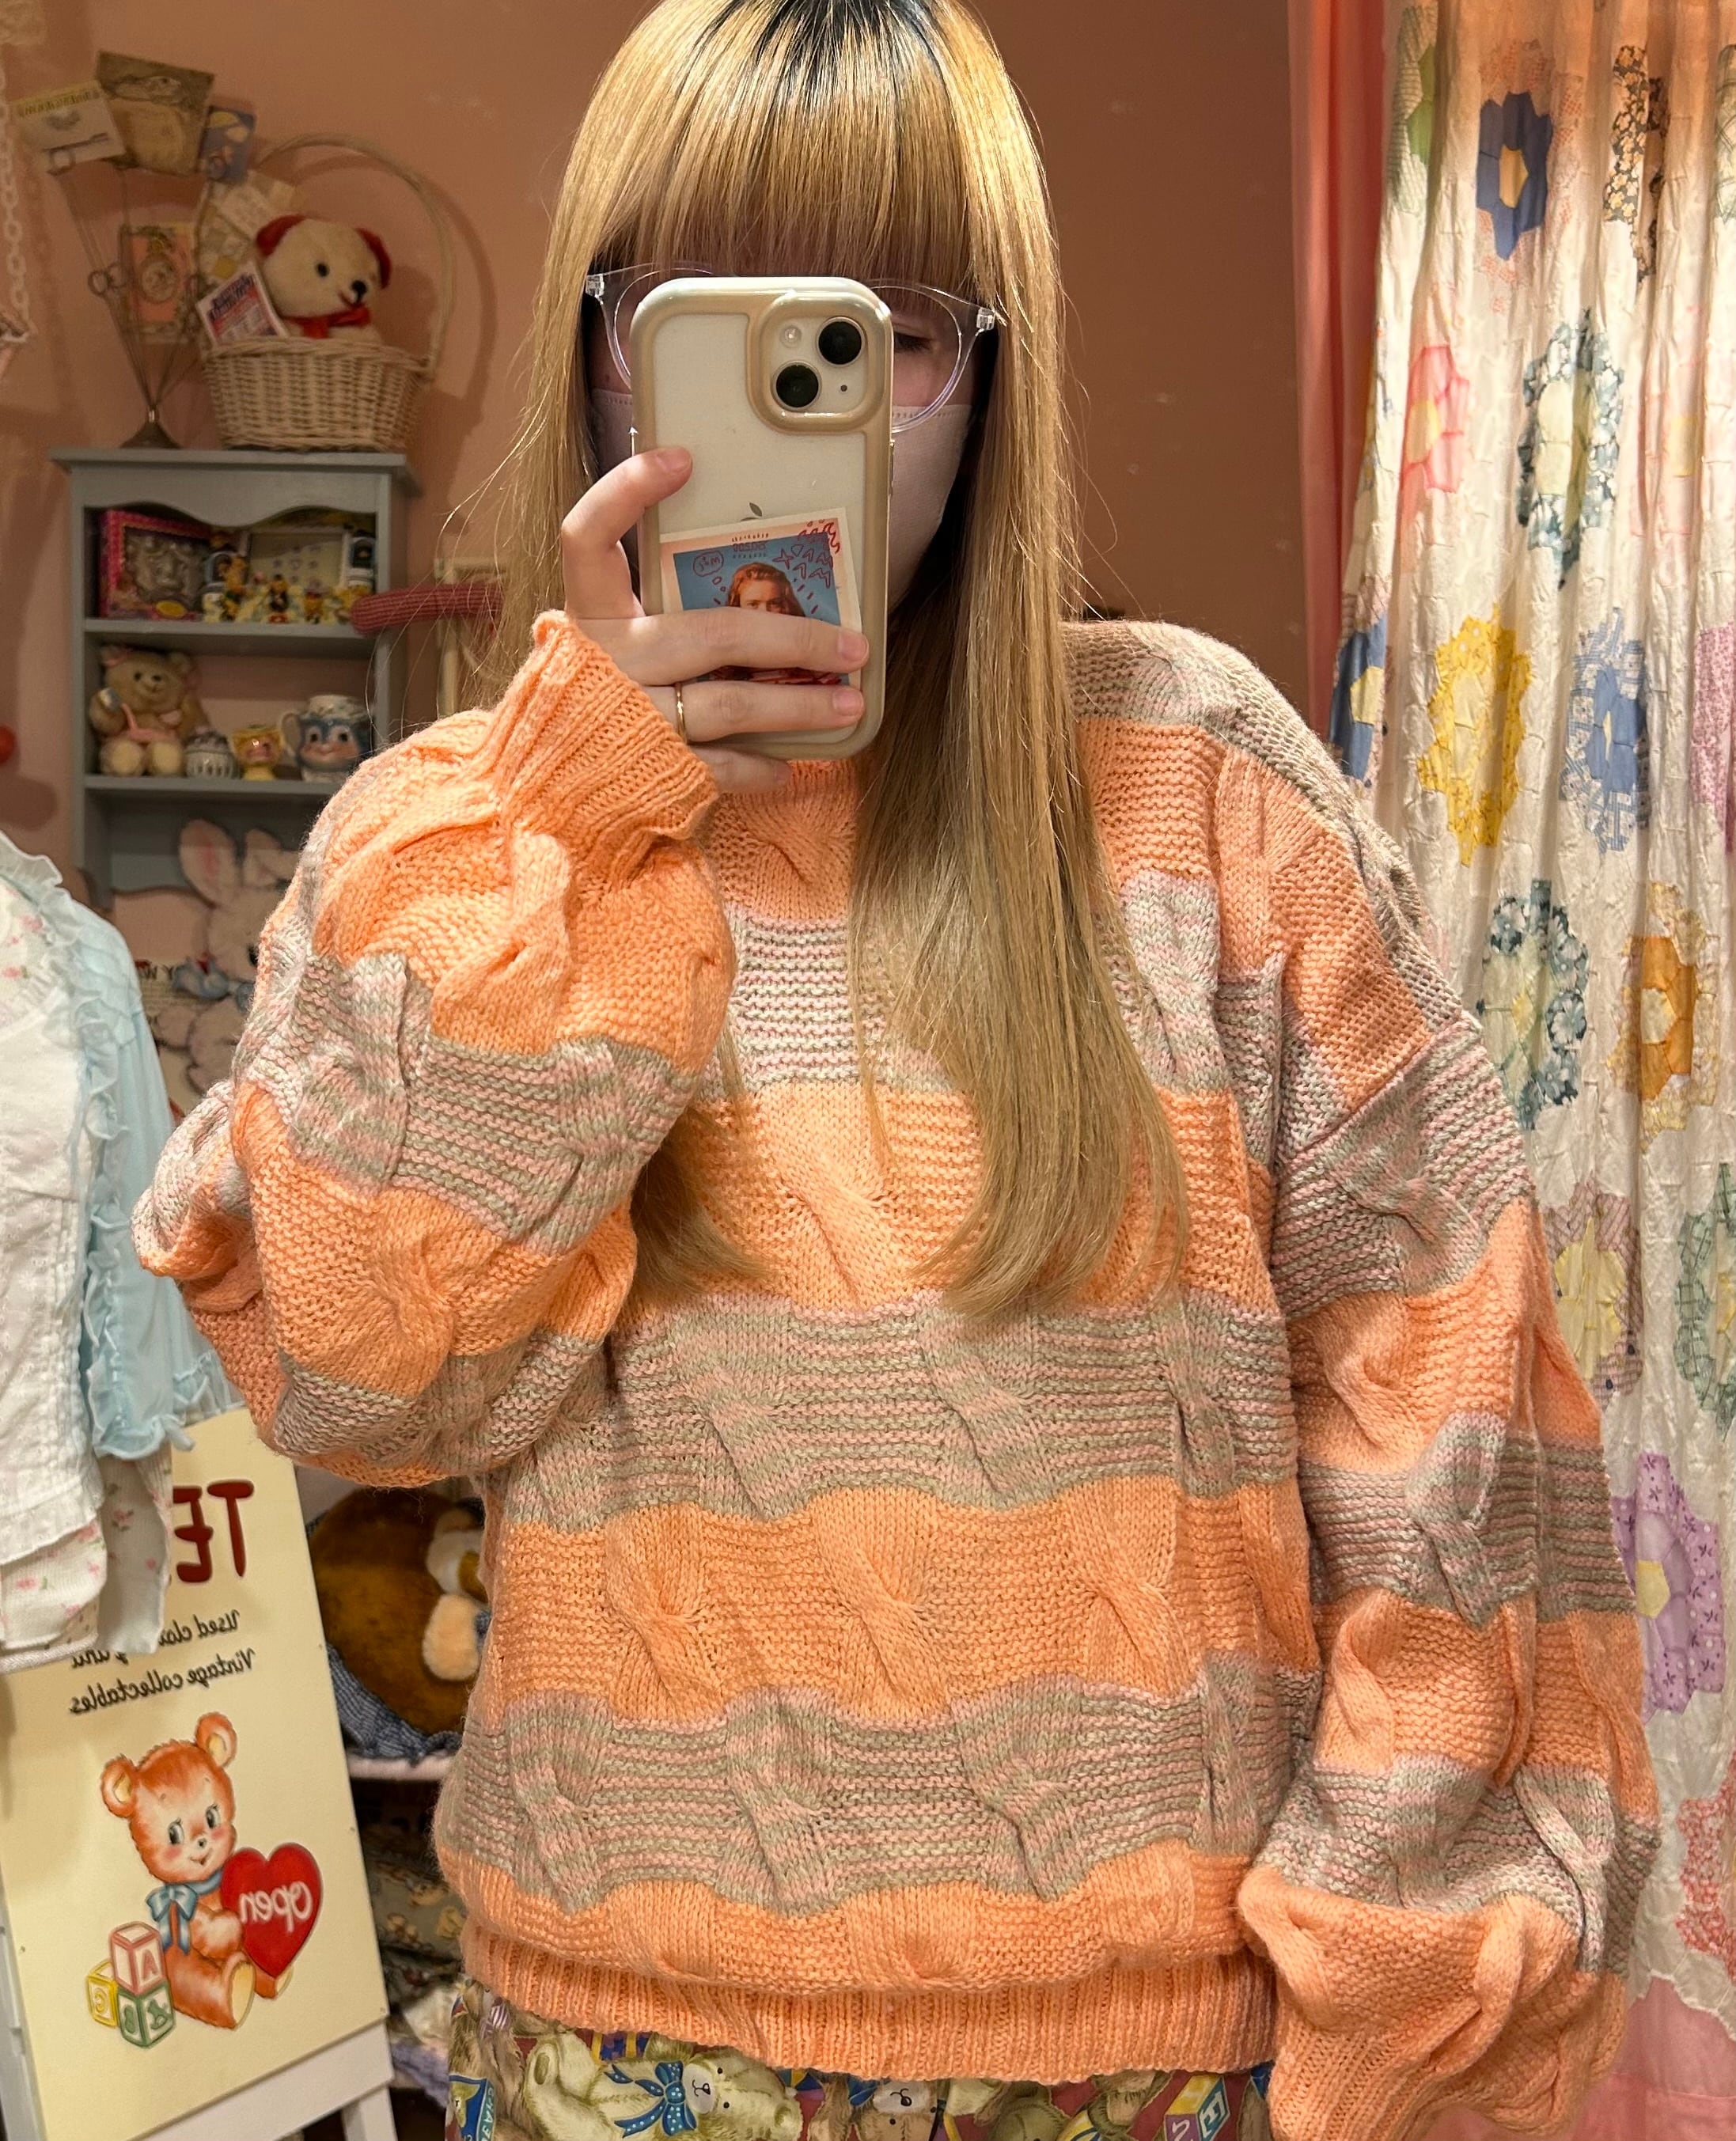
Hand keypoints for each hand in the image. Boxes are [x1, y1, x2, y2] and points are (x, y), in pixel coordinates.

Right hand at [562, 446, 868, 792]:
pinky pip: (722, 766)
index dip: (625, 491)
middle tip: (852, 644)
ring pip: (731, 703)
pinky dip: (761, 766)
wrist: (542, 794)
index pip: (588, 537)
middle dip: (793, 637)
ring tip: (849, 703)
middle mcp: (608, 662)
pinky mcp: (651, 771)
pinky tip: (788, 764)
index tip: (680, 459)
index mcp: (590, 617)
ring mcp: (630, 717)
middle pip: (712, 633)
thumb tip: (752, 581)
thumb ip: (655, 613)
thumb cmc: (593, 703)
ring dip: (799, 706)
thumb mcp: (609, 646)